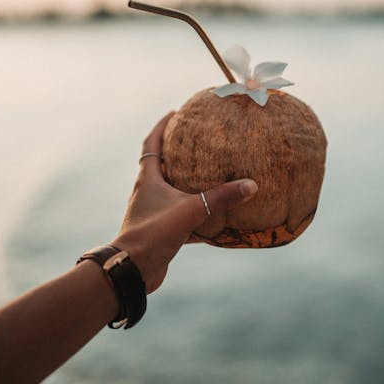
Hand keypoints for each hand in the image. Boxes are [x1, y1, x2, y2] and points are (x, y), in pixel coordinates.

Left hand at [111, 112, 257, 292]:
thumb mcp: (190, 211)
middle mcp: (148, 191)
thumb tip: (251, 184)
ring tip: (211, 174)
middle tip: (199, 140)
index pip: (152, 143)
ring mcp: (153, 212)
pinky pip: (182, 217)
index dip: (162, 126)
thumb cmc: (153, 234)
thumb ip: (220, 198)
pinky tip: (217, 219)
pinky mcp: (161, 231)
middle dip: (177, 151)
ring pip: (172, 191)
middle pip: (161, 164)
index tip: (176, 112)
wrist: (132, 271)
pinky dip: (197, 215)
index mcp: (148, 178)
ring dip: (188, 182)